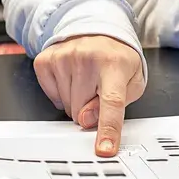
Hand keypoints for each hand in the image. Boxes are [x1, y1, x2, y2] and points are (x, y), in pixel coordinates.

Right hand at [34, 35, 145, 157]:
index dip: (107, 129)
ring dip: (75, 101)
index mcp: (114, 64)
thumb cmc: (116, 58)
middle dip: (89, 109)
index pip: (111, 102)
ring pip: (65, 106)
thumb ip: (118, 105)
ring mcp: (63, 56)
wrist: (98, 29)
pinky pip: (50, 95)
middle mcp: (87, 58)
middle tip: (97, 89)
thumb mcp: (131, 82)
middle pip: (81, 111)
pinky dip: (60, 93)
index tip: (104, 148)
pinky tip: (70, 78)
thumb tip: (87, 120)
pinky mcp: (46, 59)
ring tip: (85, 80)